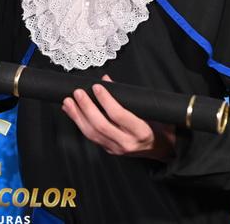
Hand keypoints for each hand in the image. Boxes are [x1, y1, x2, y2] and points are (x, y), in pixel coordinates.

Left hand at [61, 75, 175, 161]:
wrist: (161, 148)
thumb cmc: (157, 125)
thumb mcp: (148, 109)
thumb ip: (127, 96)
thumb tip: (105, 80)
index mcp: (141, 131)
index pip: (119, 115)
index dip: (105, 100)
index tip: (96, 87)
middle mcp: (127, 142)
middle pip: (101, 126)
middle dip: (86, 108)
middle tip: (77, 93)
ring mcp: (116, 148)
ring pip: (92, 134)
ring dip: (77, 116)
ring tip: (68, 102)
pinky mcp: (108, 150)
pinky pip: (91, 137)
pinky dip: (79, 123)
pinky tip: (71, 112)